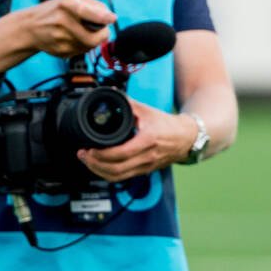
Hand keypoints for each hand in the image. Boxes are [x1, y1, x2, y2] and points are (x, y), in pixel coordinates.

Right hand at [22, 0, 114, 57]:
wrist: (30, 28)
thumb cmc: (55, 11)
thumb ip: (93, 5)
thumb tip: (110, 17)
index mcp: (65, 4)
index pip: (85, 12)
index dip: (102, 17)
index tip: (112, 18)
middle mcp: (61, 21)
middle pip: (93, 37)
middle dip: (103, 34)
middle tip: (102, 29)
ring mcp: (60, 39)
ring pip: (90, 46)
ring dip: (94, 40)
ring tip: (86, 32)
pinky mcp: (60, 52)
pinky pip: (82, 52)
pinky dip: (84, 46)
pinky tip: (75, 38)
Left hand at [79, 99, 197, 183]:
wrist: (186, 138)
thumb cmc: (168, 125)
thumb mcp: (148, 111)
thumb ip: (129, 103)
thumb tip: (112, 93)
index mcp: (148, 140)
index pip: (121, 153)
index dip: (102, 154)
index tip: (90, 147)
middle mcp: (147, 157)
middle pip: (116, 169)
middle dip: (95, 164)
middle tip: (84, 154)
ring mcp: (146, 166)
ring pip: (118, 176)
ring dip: (99, 171)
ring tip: (88, 161)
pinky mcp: (144, 171)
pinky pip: (123, 177)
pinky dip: (108, 174)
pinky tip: (100, 167)